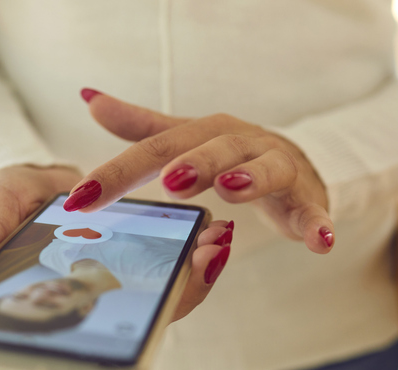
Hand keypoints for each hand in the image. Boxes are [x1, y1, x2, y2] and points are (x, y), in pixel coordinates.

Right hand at [0, 163, 233, 321]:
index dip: (124, 316)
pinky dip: (195, 249)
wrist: (39, 180)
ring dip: (197, 269)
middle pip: (145, 312)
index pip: (98, 323)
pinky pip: (174, 261)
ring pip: (167, 291)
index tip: (165, 297)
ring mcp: (123, 277)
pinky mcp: (141, 255)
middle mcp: (98, 296)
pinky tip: (214, 229)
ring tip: (218, 239)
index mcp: (62, 293)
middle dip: (182, 290)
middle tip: (207, 257)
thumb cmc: (12, 198)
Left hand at [65, 89, 333, 252]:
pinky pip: (313, 208)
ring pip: (268, 168)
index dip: (118, 172)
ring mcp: (278, 168)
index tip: (79, 198)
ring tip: (231, 190)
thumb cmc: (231, 155)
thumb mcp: (185, 139)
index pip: (157, 149)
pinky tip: (318, 241)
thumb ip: (141, 127)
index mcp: (206, 134)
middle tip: (169, 180)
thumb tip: (89, 99)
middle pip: (218, 148)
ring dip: (252, 178)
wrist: (295, 162)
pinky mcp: (306, 197)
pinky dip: (317, 222)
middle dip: (195, 163)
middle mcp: (242, 144)